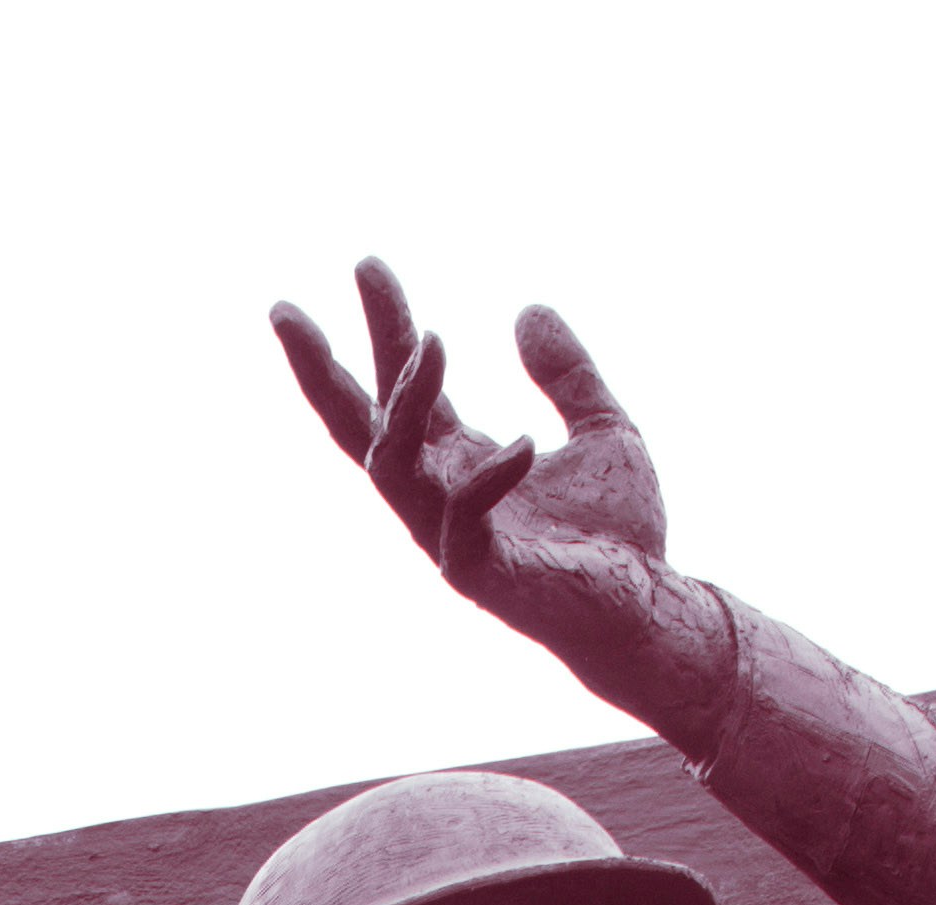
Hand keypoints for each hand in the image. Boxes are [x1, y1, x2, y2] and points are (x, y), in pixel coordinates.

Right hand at [270, 268, 678, 670]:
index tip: (366, 265)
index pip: (403, 387)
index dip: (385, 325)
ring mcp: (451, 537)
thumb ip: (567, 373)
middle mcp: (440, 496)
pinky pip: (462, 522)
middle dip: (318, 371)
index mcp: (459, 460)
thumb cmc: (620, 536)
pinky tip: (522, 445)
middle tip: (283, 311)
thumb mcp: (603, 428)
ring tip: (431, 341)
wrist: (652, 609)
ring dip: (404, 404)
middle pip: (360, 426)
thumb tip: (528, 309)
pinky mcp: (482, 577)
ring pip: (394, 468)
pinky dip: (487, 480)